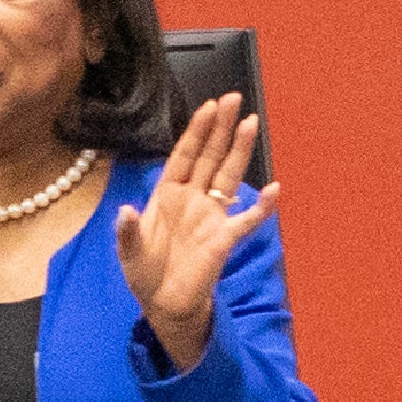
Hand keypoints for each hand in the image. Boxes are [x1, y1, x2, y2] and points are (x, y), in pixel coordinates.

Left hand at [118, 95, 267, 369]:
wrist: (163, 303)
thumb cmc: (145, 273)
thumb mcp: (128, 252)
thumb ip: (127, 231)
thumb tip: (127, 210)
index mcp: (167, 194)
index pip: (185, 155)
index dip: (197, 131)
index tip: (209, 105)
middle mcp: (193, 199)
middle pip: (210, 157)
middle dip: (221, 128)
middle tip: (233, 98)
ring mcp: (211, 216)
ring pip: (229, 177)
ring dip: (239, 151)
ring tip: (250, 124)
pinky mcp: (225, 239)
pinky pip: (246, 220)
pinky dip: (261, 207)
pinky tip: (274, 190)